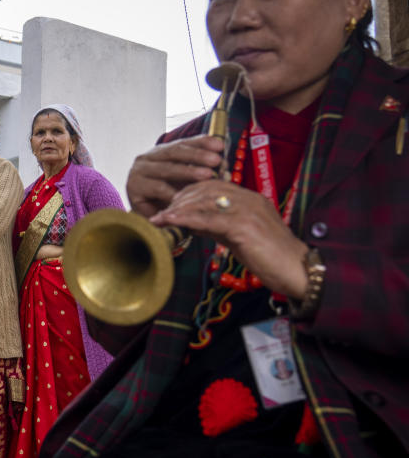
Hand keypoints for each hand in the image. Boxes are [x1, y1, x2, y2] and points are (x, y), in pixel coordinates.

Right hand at [127, 134, 223, 217]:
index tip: (219, 145)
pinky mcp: (134, 188)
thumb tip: (224, 167)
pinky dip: (174, 192)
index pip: (183, 144)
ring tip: (207, 174)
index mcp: (161, 153)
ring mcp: (138, 172)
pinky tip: (188, 194)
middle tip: (216, 160)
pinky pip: (158, 188)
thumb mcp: (186, 182)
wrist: (149, 221)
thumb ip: (200, 172)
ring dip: (188, 171)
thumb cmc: (170, 200)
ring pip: (167, 169)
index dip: (201, 143)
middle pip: (174, 152)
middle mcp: (147, 158)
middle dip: (197, 156)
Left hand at [150, 180, 308, 298]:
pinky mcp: (244, 227)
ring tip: (159, 217)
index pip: (214, 185)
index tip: (172, 204)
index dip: (190, 192)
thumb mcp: (240, 237)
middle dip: (180, 199)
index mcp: (250, 199)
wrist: (298, 271)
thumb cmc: (271, 258)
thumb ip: (218, 226)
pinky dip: (185, 219)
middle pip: (206, 190)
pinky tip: (170, 222)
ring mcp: (247, 211)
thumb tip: (192, 223)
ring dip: (178, 209)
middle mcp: (249, 199)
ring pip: (204, 202)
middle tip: (162, 212)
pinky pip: (208, 219)